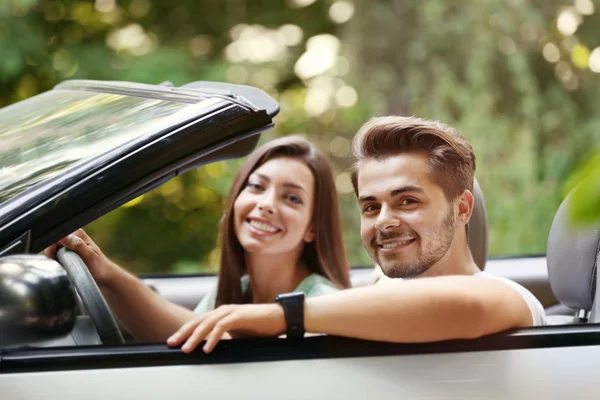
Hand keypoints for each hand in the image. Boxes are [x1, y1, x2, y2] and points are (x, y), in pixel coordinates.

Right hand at [43, 229, 116, 286]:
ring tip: (65, 266)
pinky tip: (64, 267)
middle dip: (53, 255)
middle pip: (51, 244)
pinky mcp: (67, 253)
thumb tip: (64, 236)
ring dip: (55, 260)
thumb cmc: (99, 267)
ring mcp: (69, 245)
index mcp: (77, 233)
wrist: (103, 277)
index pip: (55, 236)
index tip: (56, 258)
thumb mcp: (89, 256)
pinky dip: (56, 262)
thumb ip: (77, 245)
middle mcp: (72, 237)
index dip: (51, 248)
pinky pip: (54, 256)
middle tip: (63, 264)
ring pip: (51, 251)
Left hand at [167, 304, 285, 353]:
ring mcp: (231, 311)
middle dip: (183, 332)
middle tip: (171, 343)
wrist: (280, 318)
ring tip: (187, 349)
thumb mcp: (239, 334)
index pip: (199, 322)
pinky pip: (222, 326)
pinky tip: (207, 348)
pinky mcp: (239, 315)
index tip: (173, 342)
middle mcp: (223, 310)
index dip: (185, 331)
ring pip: (207, 324)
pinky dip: (213, 337)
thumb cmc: (261, 327)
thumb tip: (212, 348)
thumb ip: (226, 337)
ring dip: (195, 337)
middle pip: (198, 321)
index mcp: (222, 314)